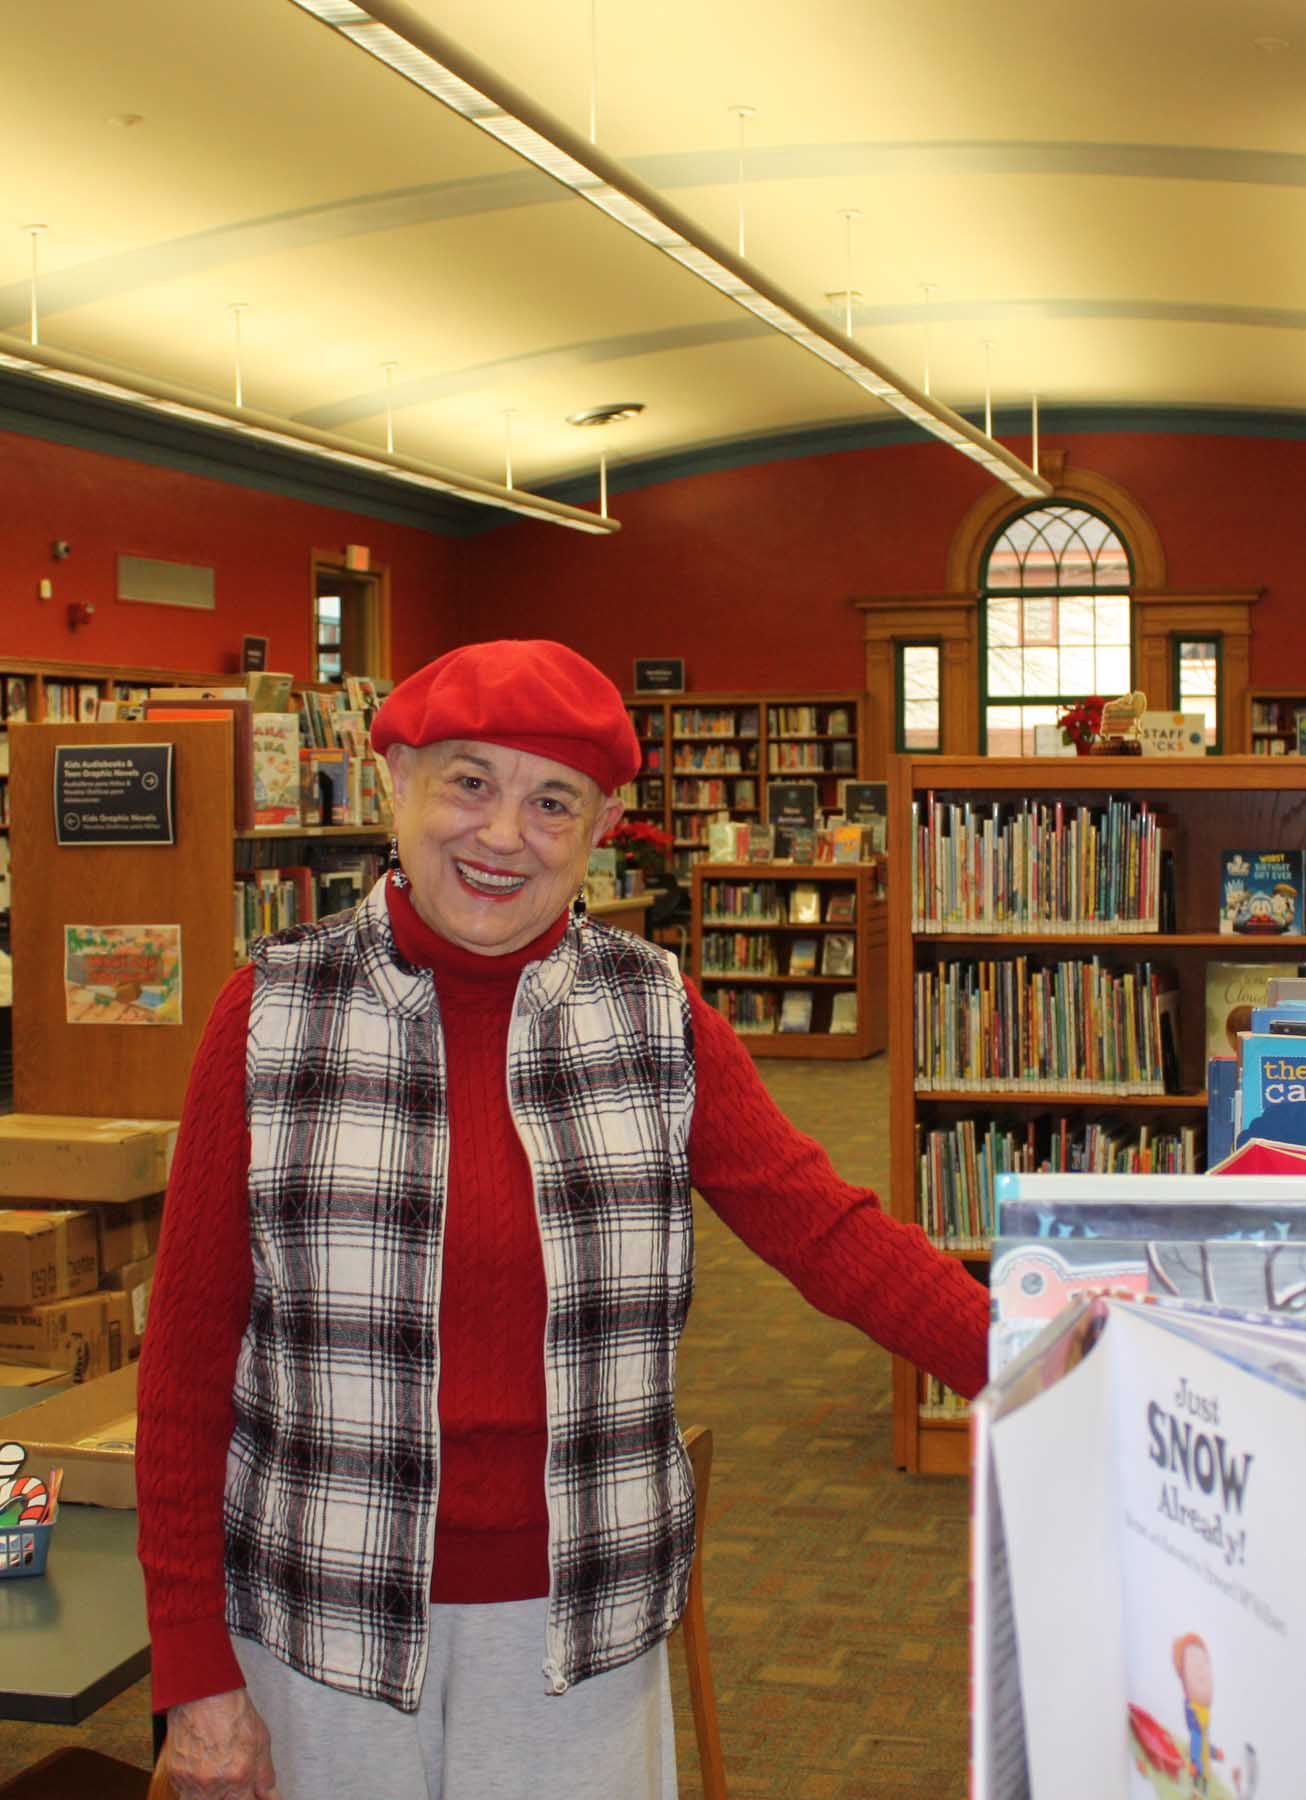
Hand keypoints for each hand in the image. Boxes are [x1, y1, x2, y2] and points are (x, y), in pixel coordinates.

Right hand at [166, 1687, 280, 1799]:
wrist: (203, 1695)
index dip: (251, 1799)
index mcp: (238, 1777)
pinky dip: (196, 1792)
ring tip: (222, 1782)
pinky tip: (205, 1778)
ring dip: (214, 1797)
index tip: (252, 1794)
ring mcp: (192, 1782)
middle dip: (233, 1796)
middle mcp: (214, 1784)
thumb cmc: (231, 1712)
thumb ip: (265, 1774)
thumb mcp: (261, 1740)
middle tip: (237, 1783)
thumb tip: (270, 1795)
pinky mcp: (177, 1777)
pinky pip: (186, 1796)